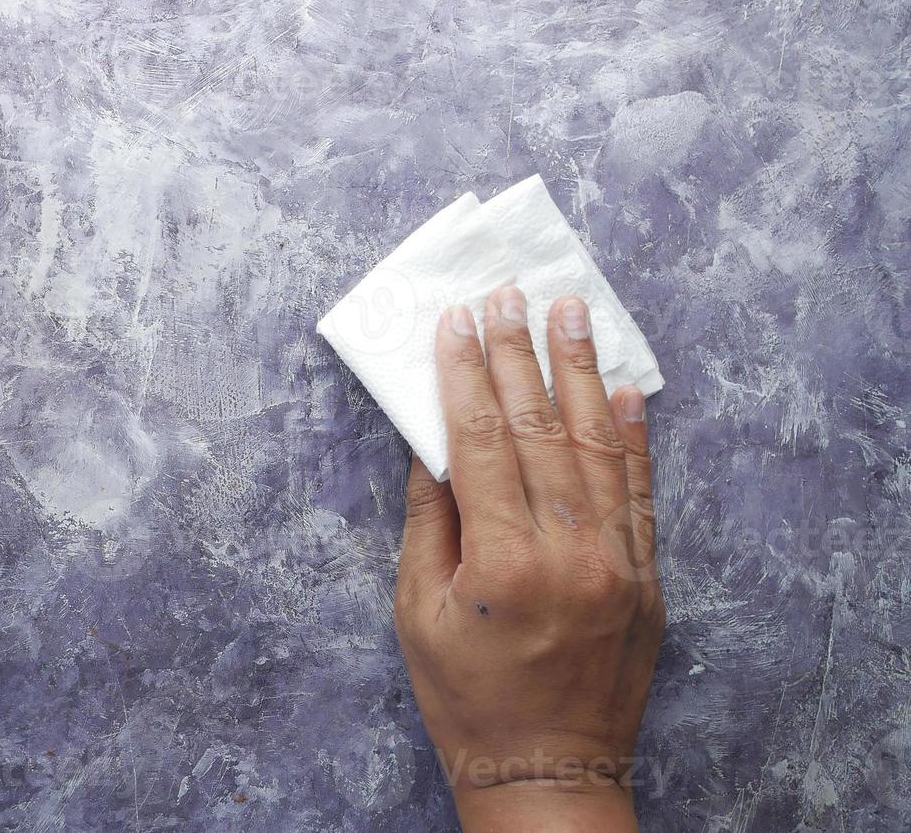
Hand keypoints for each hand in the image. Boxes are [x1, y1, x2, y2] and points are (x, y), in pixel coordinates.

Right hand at [393, 289, 663, 831]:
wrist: (547, 770)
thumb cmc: (466, 695)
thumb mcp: (417, 610)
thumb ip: (430, 520)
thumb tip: (431, 442)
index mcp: (501, 560)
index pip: (479, 439)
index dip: (465, 372)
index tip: (457, 318)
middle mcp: (568, 550)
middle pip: (539, 428)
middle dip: (518, 353)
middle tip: (507, 294)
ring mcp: (617, 561)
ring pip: (599, 445)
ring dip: (582, 372)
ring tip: (572, 311)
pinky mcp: (647, 576)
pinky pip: (643, 490)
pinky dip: (636, 435)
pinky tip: (628, 387)